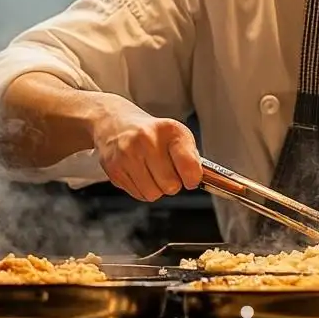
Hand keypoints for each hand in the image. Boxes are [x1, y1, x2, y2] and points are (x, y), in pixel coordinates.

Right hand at [88, 102, 205, 201]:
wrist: (113, 122)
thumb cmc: (150, 132)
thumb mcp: (176, 135)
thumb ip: (191, 158)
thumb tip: (205, 182)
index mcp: (169, 130)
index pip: (190, 168)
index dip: (192, 178)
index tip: (190, 177)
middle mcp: (146, 139)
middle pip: (171, 186)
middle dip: (171, 183)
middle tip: (165, 170)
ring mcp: (127, 154)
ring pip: (153, 194)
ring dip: (155, 188)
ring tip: (150, 171)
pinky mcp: (114, 169)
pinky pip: (138, 195)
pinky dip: (141, 188)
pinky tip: (138, 172)